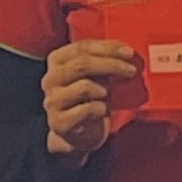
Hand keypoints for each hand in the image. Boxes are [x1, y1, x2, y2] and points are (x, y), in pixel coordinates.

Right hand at [42, 39, 134, 156]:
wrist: (79, 134)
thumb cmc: (91, 98)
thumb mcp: (96, 74)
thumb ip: (104, 60)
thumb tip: (127, 52)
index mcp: (57, 61)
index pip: (82, 47)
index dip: (108, 48)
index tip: (129, 52)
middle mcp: (50, 79)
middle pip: (82, 64)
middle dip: (111, 65)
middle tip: (131, 70)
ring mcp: (52, 101)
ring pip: (85, 86)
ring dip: (104, 89)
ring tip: (108, 95)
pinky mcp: (59, 122)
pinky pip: (87, 109)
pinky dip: (101, 108)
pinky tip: (102, 110)